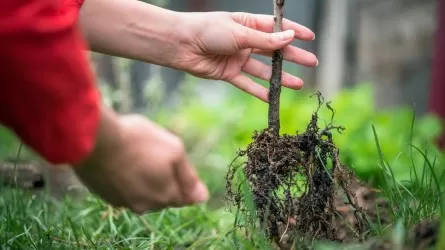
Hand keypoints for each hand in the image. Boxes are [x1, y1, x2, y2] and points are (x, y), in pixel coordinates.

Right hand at [74, 106, 207, 213]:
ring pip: (143, 193)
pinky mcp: (105, 195)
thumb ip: (189, 176)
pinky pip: (124, 190)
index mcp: (165, 196)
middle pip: (164, 196)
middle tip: (156, 155)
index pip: (184, 197)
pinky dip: (127, 179)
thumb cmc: (138, 141)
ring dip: (145, 179)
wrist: (94, 141)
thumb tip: (203, 197)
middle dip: (165, 179)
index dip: (185, 181)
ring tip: (138, 157)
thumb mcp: (174, 150)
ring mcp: (123, 202)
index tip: (175, 162)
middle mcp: (145, 205)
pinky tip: (122, 161)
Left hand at [175, 12, 318, 101]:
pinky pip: (247, 84)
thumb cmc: (208, 30)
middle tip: (311, 63)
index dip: (293, 32)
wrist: (182, 45)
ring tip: (298, 84)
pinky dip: (259, 91)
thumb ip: (264, 40)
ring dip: (280, 77)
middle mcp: (245, 41)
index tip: (310, 38)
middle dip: (293, 57)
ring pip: (263, 70)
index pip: (276, 28)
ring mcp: (237, 58)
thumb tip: (289, 38)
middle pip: (274, 50)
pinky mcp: (229, 73)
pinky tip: (272, 98)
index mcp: (248, 24)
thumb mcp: (240, 33)